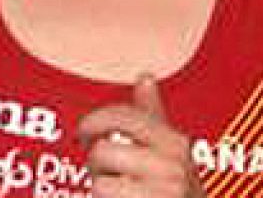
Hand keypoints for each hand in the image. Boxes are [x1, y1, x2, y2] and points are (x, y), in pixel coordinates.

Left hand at [76, 74, 204, 197]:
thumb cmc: (178, 193)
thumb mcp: (172, 152)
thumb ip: (153, 116)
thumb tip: (145, 78)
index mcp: (176, 144)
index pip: (124, 116)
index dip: (95, 121)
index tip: (84, 131)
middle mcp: (172, 170)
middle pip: (103, 151)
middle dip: (97, 165)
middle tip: (108, 174)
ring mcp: (161, 196)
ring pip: (99, 185)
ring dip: (100, 192)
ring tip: (117, 194)